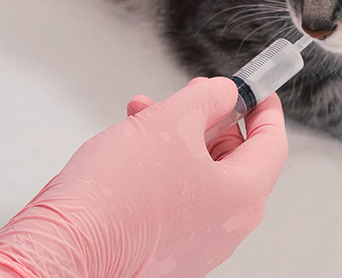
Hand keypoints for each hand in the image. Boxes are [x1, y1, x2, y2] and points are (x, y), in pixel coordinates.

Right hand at [0, 78, 287, 277]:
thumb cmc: (118, 193)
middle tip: (192, 95)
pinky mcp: (168, 250)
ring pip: (202, 177)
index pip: (272, 144)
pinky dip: (166, 169)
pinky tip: (135, 148)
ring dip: (180, 140)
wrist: (69, 245)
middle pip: (236, 160)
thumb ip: (207, 99)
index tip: (258, 89)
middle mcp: (227, 227)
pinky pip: (181, 199)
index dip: (265, 109)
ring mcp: (198, 244)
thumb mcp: (170, 122)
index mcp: (242, 197)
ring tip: (145, 115)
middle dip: (210, 120)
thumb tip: (224, 94)